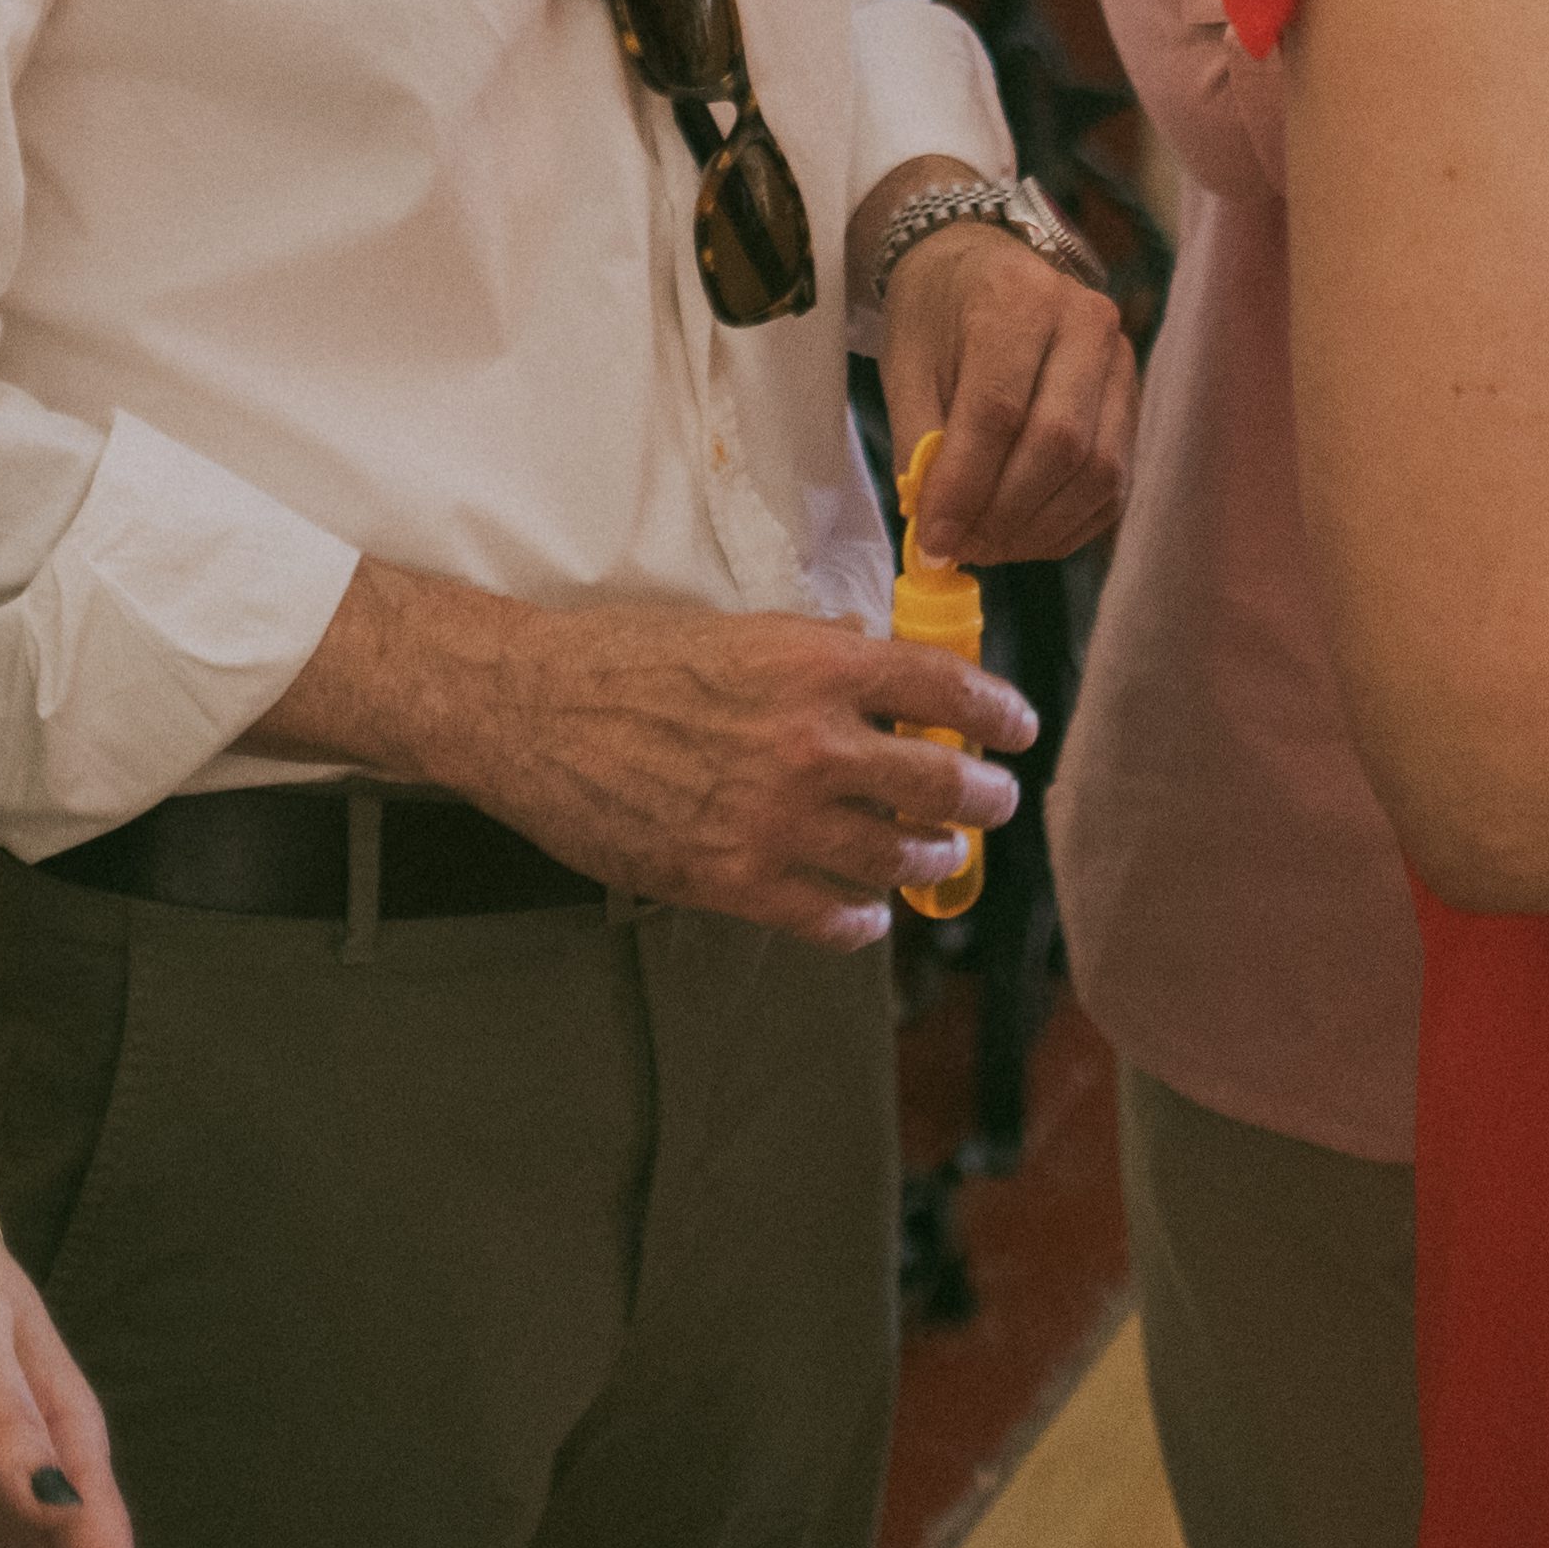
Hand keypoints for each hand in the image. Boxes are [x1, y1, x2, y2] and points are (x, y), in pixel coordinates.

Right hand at [412, 594, 1028, 949]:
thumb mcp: (736, 629)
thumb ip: (814, 651)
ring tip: (935, 856)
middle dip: (980, 795)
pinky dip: (860, 919)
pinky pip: (828, 916)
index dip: (998, 711)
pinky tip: (864, 914)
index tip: (1018, 726)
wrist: (530, 710)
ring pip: (896, 856)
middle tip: (989, 800)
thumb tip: (875, 661)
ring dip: (929, 859)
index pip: (946, 685)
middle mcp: (812, 743)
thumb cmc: (623, 657)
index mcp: (817, 665)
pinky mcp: (733, 878)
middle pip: (941, 782)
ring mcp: (776, 818)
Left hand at [879, 189, 1136, 565]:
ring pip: (1099, 469)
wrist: (981, 264)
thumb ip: (920, 445)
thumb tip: (937, 533)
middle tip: (963, 550)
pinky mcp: (1136, 398)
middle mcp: (1085, 322)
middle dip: (1006, 514)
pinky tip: (1026, 536)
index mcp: (1017, 299)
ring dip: (1040, 527)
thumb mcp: (907, 366)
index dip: (967, 486)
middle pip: (1060, 443)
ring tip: (989, 547)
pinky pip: (1117, 482)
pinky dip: (1071, 524)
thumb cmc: (936, 316)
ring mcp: (1123, 360)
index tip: (934, 541)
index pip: (999, 409)